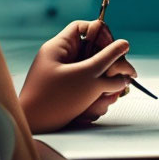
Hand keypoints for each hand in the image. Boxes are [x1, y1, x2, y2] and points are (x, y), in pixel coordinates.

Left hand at [19, 20, 136, 133]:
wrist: (33, 130)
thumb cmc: (53, 100)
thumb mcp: (86, 76)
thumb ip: (108, 59)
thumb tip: (124, 44)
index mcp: (61, 48)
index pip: (86, 28)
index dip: (104, 35)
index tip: (116, 49)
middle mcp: (63, 60)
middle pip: (96, 53)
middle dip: (111, 68)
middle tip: (124, 77)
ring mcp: (67, 78)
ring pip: (96, 75)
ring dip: (106, 87)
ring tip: (106, 98)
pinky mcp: (70, 94)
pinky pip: (90, 90)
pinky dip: (96, 99)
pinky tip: (95, 108)